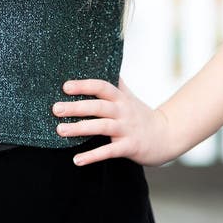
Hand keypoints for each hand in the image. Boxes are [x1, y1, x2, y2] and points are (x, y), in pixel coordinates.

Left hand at [53, 75, 175, 166]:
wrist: (167, 136)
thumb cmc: (141, 115)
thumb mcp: (129, 97)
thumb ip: (115, 84)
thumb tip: (101, 63)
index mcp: (121, 98)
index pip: (102, 87)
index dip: (84, 85)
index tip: (65, 87)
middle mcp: (123, 111)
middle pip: (98, 106)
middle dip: (76, 107)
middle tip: (56, 109)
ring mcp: (126, 129)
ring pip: (101, 127)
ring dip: (80, 128)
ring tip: (60, 130)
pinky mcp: (130, 147)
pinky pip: (109, 151)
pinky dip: (93, 156)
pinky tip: (77, 160)